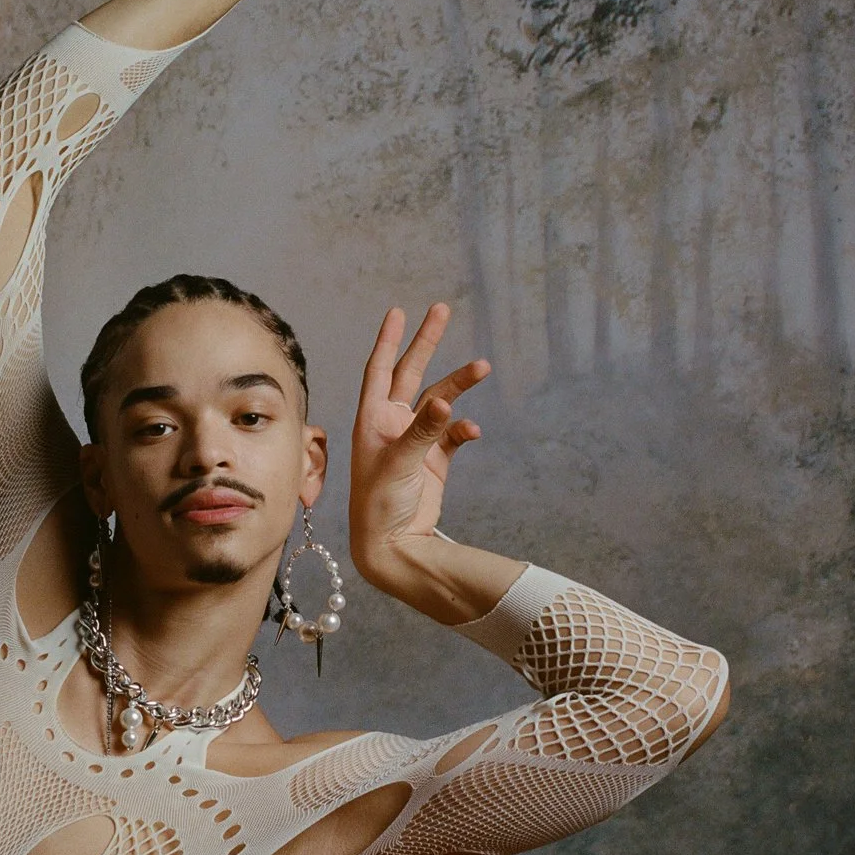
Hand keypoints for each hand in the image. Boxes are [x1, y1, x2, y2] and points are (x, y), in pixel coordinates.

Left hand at [349, 304, 490, 595]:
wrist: (392, 546)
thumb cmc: (380, 506)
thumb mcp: (398, 465)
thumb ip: (422, 432)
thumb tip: (444, 401)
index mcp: (371, 420)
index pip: (380, 370)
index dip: (389, 340)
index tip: (398, 310)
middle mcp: (391, 425)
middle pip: (410, 373)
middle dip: (426, 342)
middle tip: (442, 308)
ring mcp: (415, 441)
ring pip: (440, 401)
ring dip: (459, 385)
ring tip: (483, 366)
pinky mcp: (435, 461)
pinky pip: (454, 434)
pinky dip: (465, 429)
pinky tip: (474, 431)